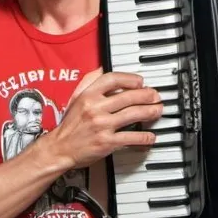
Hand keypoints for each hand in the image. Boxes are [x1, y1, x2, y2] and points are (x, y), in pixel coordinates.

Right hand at [45, 72, 162, 170]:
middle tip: (156, 97)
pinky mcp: (107, 142)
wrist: (60, 149)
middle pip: (128, 96)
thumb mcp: (75, 99)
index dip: (130, 78)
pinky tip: (151, 136)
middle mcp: (95, 108)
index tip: (140, 82)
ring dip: (150, 111)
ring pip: (133, 114)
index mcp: (88, 95)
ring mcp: (102, 125)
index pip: (112, 79)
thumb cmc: (69, 125)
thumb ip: (89, 82)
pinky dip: (144, 137)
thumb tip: (102, 68)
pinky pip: (131, 137)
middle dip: (147, 95)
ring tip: (158, 110)